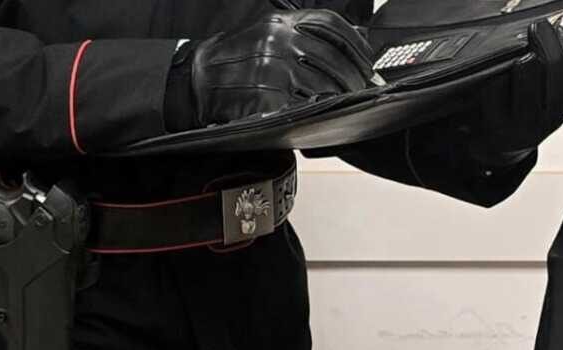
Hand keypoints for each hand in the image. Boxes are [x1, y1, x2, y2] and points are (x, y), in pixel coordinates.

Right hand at [185, 11, 376, 127]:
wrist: (195, 80)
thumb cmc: (231, 58)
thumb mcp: (264, 32)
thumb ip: (299, 34)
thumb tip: (343, 44)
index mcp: (279, 22)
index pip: (331, 24)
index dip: (356, 42)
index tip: (367, 58)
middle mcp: (278, 42)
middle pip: (334, 58)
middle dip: (355, 77)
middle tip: (363, 88)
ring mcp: (273, 70)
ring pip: (324, 85)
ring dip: (341, 97)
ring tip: (346, 103)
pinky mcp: (267, 98)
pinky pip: (303, 106)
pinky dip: (318, 112)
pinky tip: (323, 114)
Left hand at [440, 20, 562, 163]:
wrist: (504, 145)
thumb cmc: (538, 109)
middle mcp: (551, 117)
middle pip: (554, 68)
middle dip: (546, 41)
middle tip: (538, 28)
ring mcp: (523, 123)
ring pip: (525, 72)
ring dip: (521, 56)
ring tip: (520, 51)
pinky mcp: (497, 124)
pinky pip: (495, 86)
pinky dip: (495, 74)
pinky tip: (498, 73)